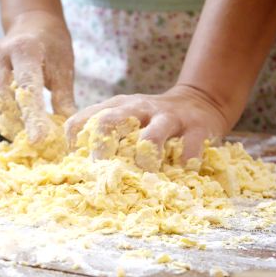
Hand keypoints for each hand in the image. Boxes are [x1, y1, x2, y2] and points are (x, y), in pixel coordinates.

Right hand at [0, 11, 75, 141]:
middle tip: (35, 144)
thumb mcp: (64, 67)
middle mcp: (0, 56)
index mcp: (24, 50)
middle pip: (3, 98)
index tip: (39, 140)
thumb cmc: (52, 45)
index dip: (32, 117)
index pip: (27, 88)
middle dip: (18, 124)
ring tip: (27, 137)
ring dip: (8, 124)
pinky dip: (1, 120)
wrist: (32, 22)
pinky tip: (16, 128)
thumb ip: (64, 98)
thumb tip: (67, 129)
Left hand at [65, 84, 232, 164]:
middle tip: (104, 173)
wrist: (200, 101)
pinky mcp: (196, 127)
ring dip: (145, 161)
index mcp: (116, 106)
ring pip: (150, 138)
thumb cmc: (153, 121)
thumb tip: (76, 169)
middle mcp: (138, 108)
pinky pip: (187, 151)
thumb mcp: (127, 120)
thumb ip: (105, 137)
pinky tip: (181, 173)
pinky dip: (182, 166)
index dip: (75, 144)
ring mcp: (168, 116)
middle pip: (109, 122)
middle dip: (102, 151)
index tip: (78, 165)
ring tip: (148, 175)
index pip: (82, 120)